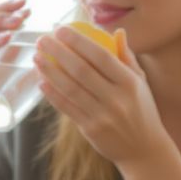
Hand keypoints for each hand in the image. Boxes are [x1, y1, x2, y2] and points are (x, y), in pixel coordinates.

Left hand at [33, 27, 168, 169]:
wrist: (144, 150)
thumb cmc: (141, 109)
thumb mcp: (140, 82)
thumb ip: (127, 57)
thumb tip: (117, 31)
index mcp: (130, 82)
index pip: (101, 56)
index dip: (79, 42)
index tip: (61, 30)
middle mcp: (116, 98)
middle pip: (81, 71)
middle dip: (59, 52)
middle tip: (42, 39)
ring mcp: (103, 115)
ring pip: (71, 89)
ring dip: (50, 72)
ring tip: (37, 58)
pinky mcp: (90, 130)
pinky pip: (67, 108)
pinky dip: (53, 94)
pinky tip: (42, 81)